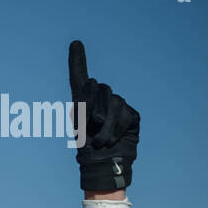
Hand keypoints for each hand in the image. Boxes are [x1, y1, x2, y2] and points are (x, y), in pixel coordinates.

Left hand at [68, 40, 139, 191]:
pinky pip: (123, 115)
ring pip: (111, 102)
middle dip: (91, 110)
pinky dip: (114, 130)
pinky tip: (111, 140)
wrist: (104, 164)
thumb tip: (95, 83)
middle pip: (98, 90)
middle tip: (89, 131)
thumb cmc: (87, 148)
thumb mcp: (79, 126)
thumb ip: (83, 104)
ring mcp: (119, 105)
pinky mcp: (132, 114)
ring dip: (103, 125)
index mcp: (83, 101)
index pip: (79, 77)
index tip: (75, 42)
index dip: (77, 60)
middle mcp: (101, 99)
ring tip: (99, 141)